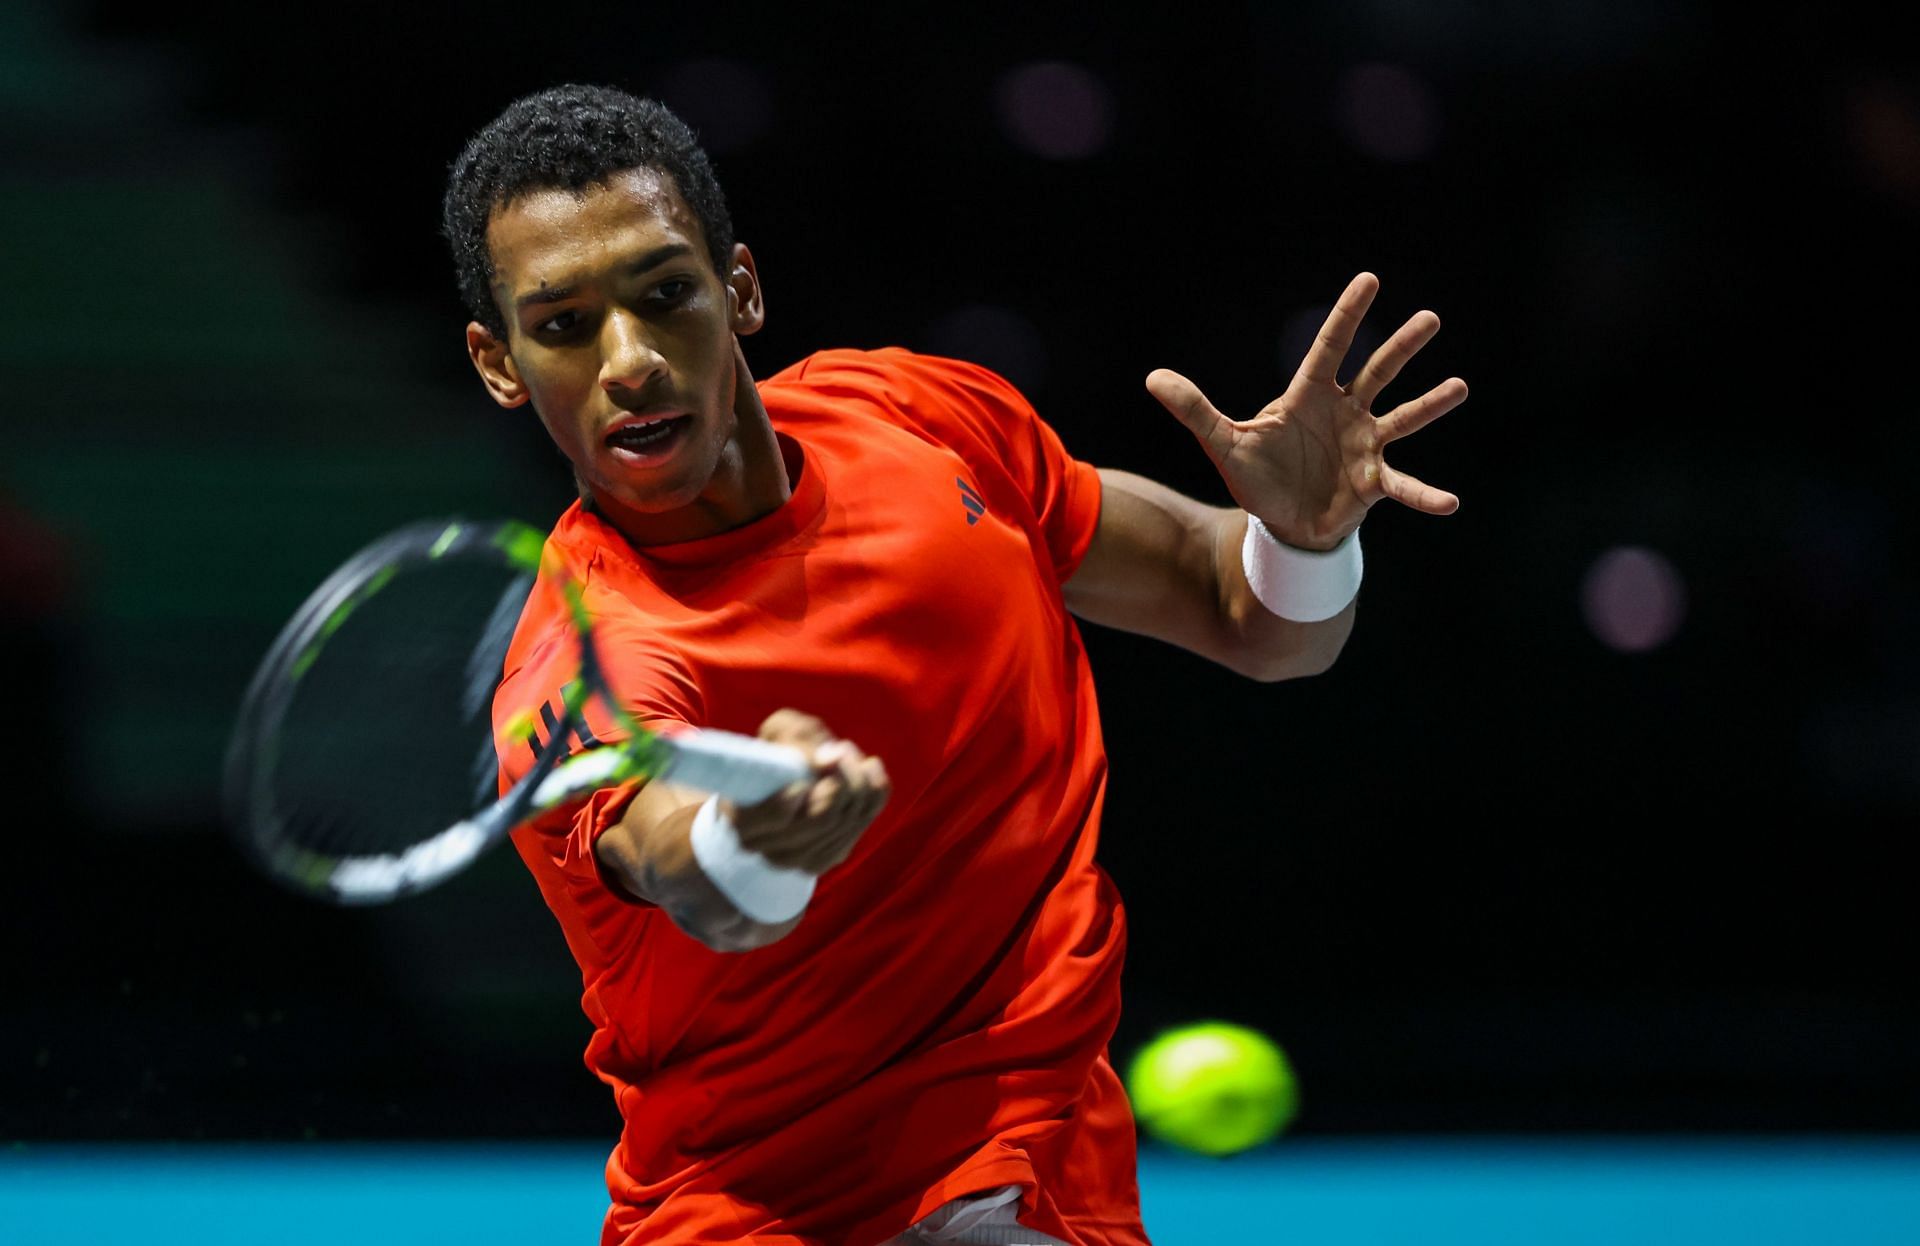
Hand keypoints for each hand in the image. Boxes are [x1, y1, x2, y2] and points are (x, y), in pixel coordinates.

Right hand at [722, 709, 889, 873]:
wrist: (780, 784)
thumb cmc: (774, 753)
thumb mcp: (776, 733)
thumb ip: (796, 739)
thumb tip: (829, 759)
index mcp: (742, 820)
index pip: (780, 815)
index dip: (805, 786)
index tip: (820, 758)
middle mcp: (768, 850)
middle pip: (822, 819)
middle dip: (843, 778)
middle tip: (842, 748)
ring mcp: (799, 860)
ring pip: (846, 822)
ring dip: (858, 780)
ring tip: (849, 752)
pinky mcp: (828, 857)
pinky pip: (863, 823)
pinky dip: (874, 792)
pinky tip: (869, 768)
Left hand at [1146, 272, 1465, 550]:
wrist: (1281, 524)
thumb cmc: (1258, 478)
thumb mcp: (1223, 444)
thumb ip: (1195, 410)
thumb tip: (1153, 378)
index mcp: (1309, 397)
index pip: (1329, 349)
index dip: (1346, 316)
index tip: (1369, 279)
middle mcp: (1344, 413)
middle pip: (1376, 373)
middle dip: (1401, 348)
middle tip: (1430, 319)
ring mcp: (1364, 446)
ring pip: (1402, 418)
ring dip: (1429, 405)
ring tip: (1458, 387)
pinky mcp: (1373, 483)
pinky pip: (1404, 486)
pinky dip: (1425, 494)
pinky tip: (1451, 502)